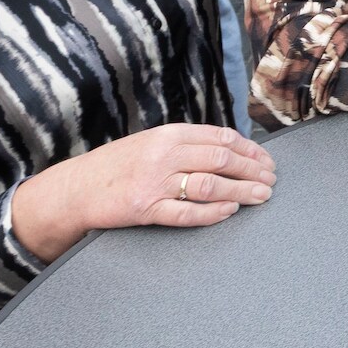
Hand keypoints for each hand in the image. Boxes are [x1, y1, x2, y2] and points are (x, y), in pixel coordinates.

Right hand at [15, 124, 275, 261]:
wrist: (76, 189)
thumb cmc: (116, 166)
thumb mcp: (150, 143)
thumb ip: (183, 144)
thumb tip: (226, 149)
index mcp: (167, 134)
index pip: (219, 137)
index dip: (249, 149)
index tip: (266, 159)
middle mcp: (163, 154)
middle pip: (221, 160)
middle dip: (252, 170)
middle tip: (271, 180)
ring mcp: (154, 183)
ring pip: (210, 185)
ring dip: (242, 191)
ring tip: (261, 197)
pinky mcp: (146, 209)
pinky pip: (187, 212)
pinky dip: (213, 212)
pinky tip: (230, 211)